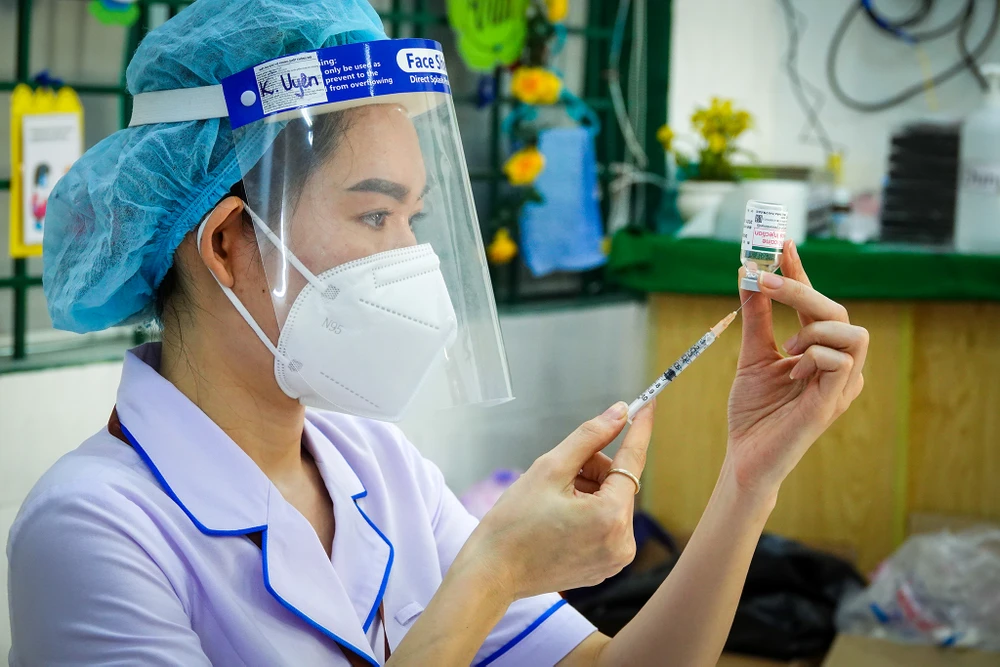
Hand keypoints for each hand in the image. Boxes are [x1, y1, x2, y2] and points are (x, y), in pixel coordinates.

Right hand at [466, 401, 654, 600]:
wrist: (491, 572)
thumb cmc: (514, 523)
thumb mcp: (549, 468)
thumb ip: (589, 437)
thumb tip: (619, 412)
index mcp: (610, 516)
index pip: (633, 460)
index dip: (639, 429)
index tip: (648, 403)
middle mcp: (622, 542)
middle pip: (618, 483)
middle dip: (593, 469)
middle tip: (560, 472)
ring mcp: (615, 559)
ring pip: (612, 503)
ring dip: (589, 490)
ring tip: (553, 500)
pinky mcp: (605, 567)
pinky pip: (606, 526)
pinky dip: (589, 512)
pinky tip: (559, 518)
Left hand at [726, 239, 867, 498]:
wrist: (746, 455)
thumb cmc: (753, 410)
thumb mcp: (752, 354)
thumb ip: (756, 316)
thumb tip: (749, 273)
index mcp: (818, 350)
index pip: (816, 301)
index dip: (800, 270)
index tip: (782, 242)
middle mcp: (836, 364)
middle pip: (837, 310)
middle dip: (801, 289)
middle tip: (763, 279)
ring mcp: (841, 384)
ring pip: (853, 332)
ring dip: (814, 329)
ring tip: (788, 351)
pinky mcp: (834, 402)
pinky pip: (841, 362)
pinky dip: (814, 357)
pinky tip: (793, 375)